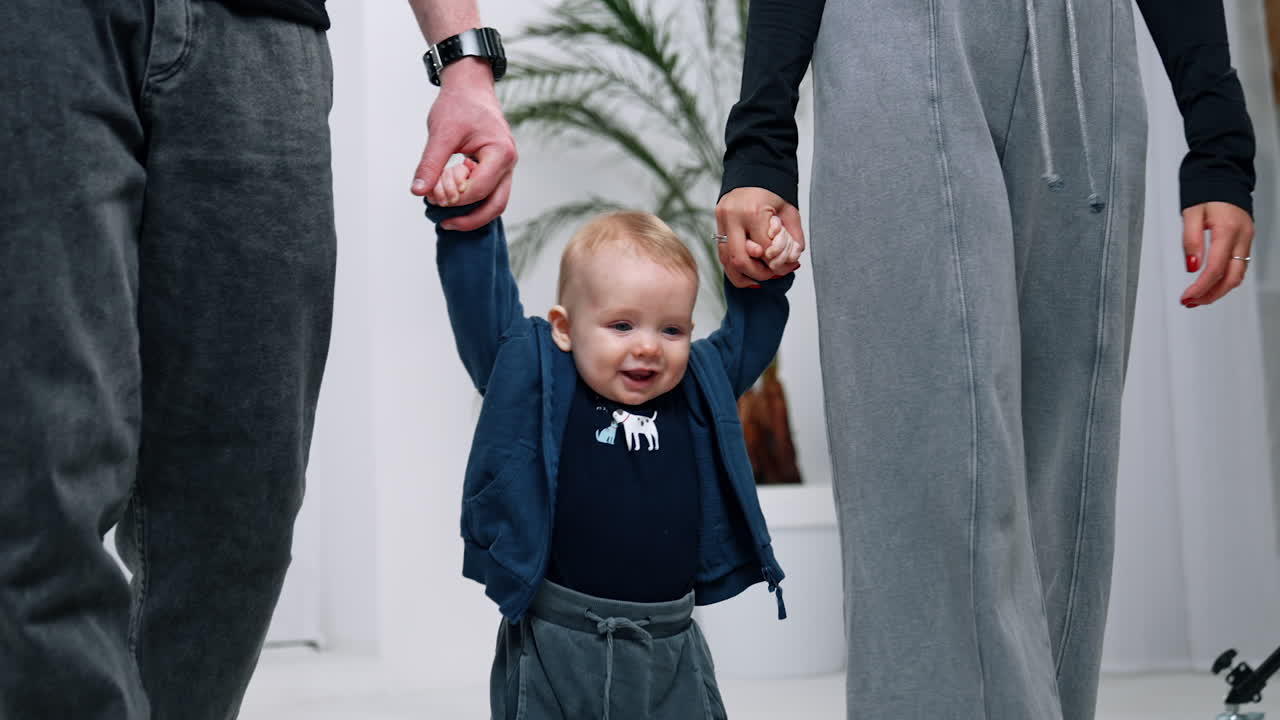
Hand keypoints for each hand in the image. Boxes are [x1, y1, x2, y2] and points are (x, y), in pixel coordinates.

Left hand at [411, 59, 517, 230]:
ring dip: (471, 212)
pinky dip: (471, 201)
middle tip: (443, 223)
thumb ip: (430, 164)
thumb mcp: (441, 133)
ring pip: (495, 202)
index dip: (455, 198)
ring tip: (446, 216)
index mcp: (501, 153)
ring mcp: (505, 167)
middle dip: (470, 218)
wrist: (469, 86)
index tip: (433, 196)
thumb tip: (418, 191)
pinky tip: (451, 200)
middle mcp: (509, 163)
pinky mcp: (496, 168)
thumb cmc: (459, 104)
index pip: (480, 188)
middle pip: (496, 205)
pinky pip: (489, 193)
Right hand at [715, 187, 805, 287]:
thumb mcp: (790, 210)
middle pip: (739, 260)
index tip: (786, 267)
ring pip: (726, 260)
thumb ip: (794, 237)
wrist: (754, 166)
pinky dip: (734, 267)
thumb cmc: (774, 188)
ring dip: (742, 275)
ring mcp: (721, 220)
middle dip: (758, 273)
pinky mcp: (717, 222)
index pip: (764, 250)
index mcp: (753, 211)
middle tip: (771, 275)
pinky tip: (746, 273)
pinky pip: (722, 253)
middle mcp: (732, 217)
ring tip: (757, 280)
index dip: (776, 263)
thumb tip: (792, 262)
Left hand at [1180, 201, 1253, 307]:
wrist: (1223, 175)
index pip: (1216, 268)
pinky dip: (1226, 279)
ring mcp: (1247, 239)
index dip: (1201, 287)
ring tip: (1198, 298)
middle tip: (1191, 302)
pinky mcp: (1245, 240)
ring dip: (1218, 290)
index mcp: (1228, 230)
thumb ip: (1190, 240)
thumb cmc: (1206, 191)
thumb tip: (1192, 266)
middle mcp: (1242, 237)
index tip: (1187, 297)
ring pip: (1238, 274)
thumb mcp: (1191, 214)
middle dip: (1211, 294)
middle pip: (1232, 277)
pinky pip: (1239, 266)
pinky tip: (1212, 284)